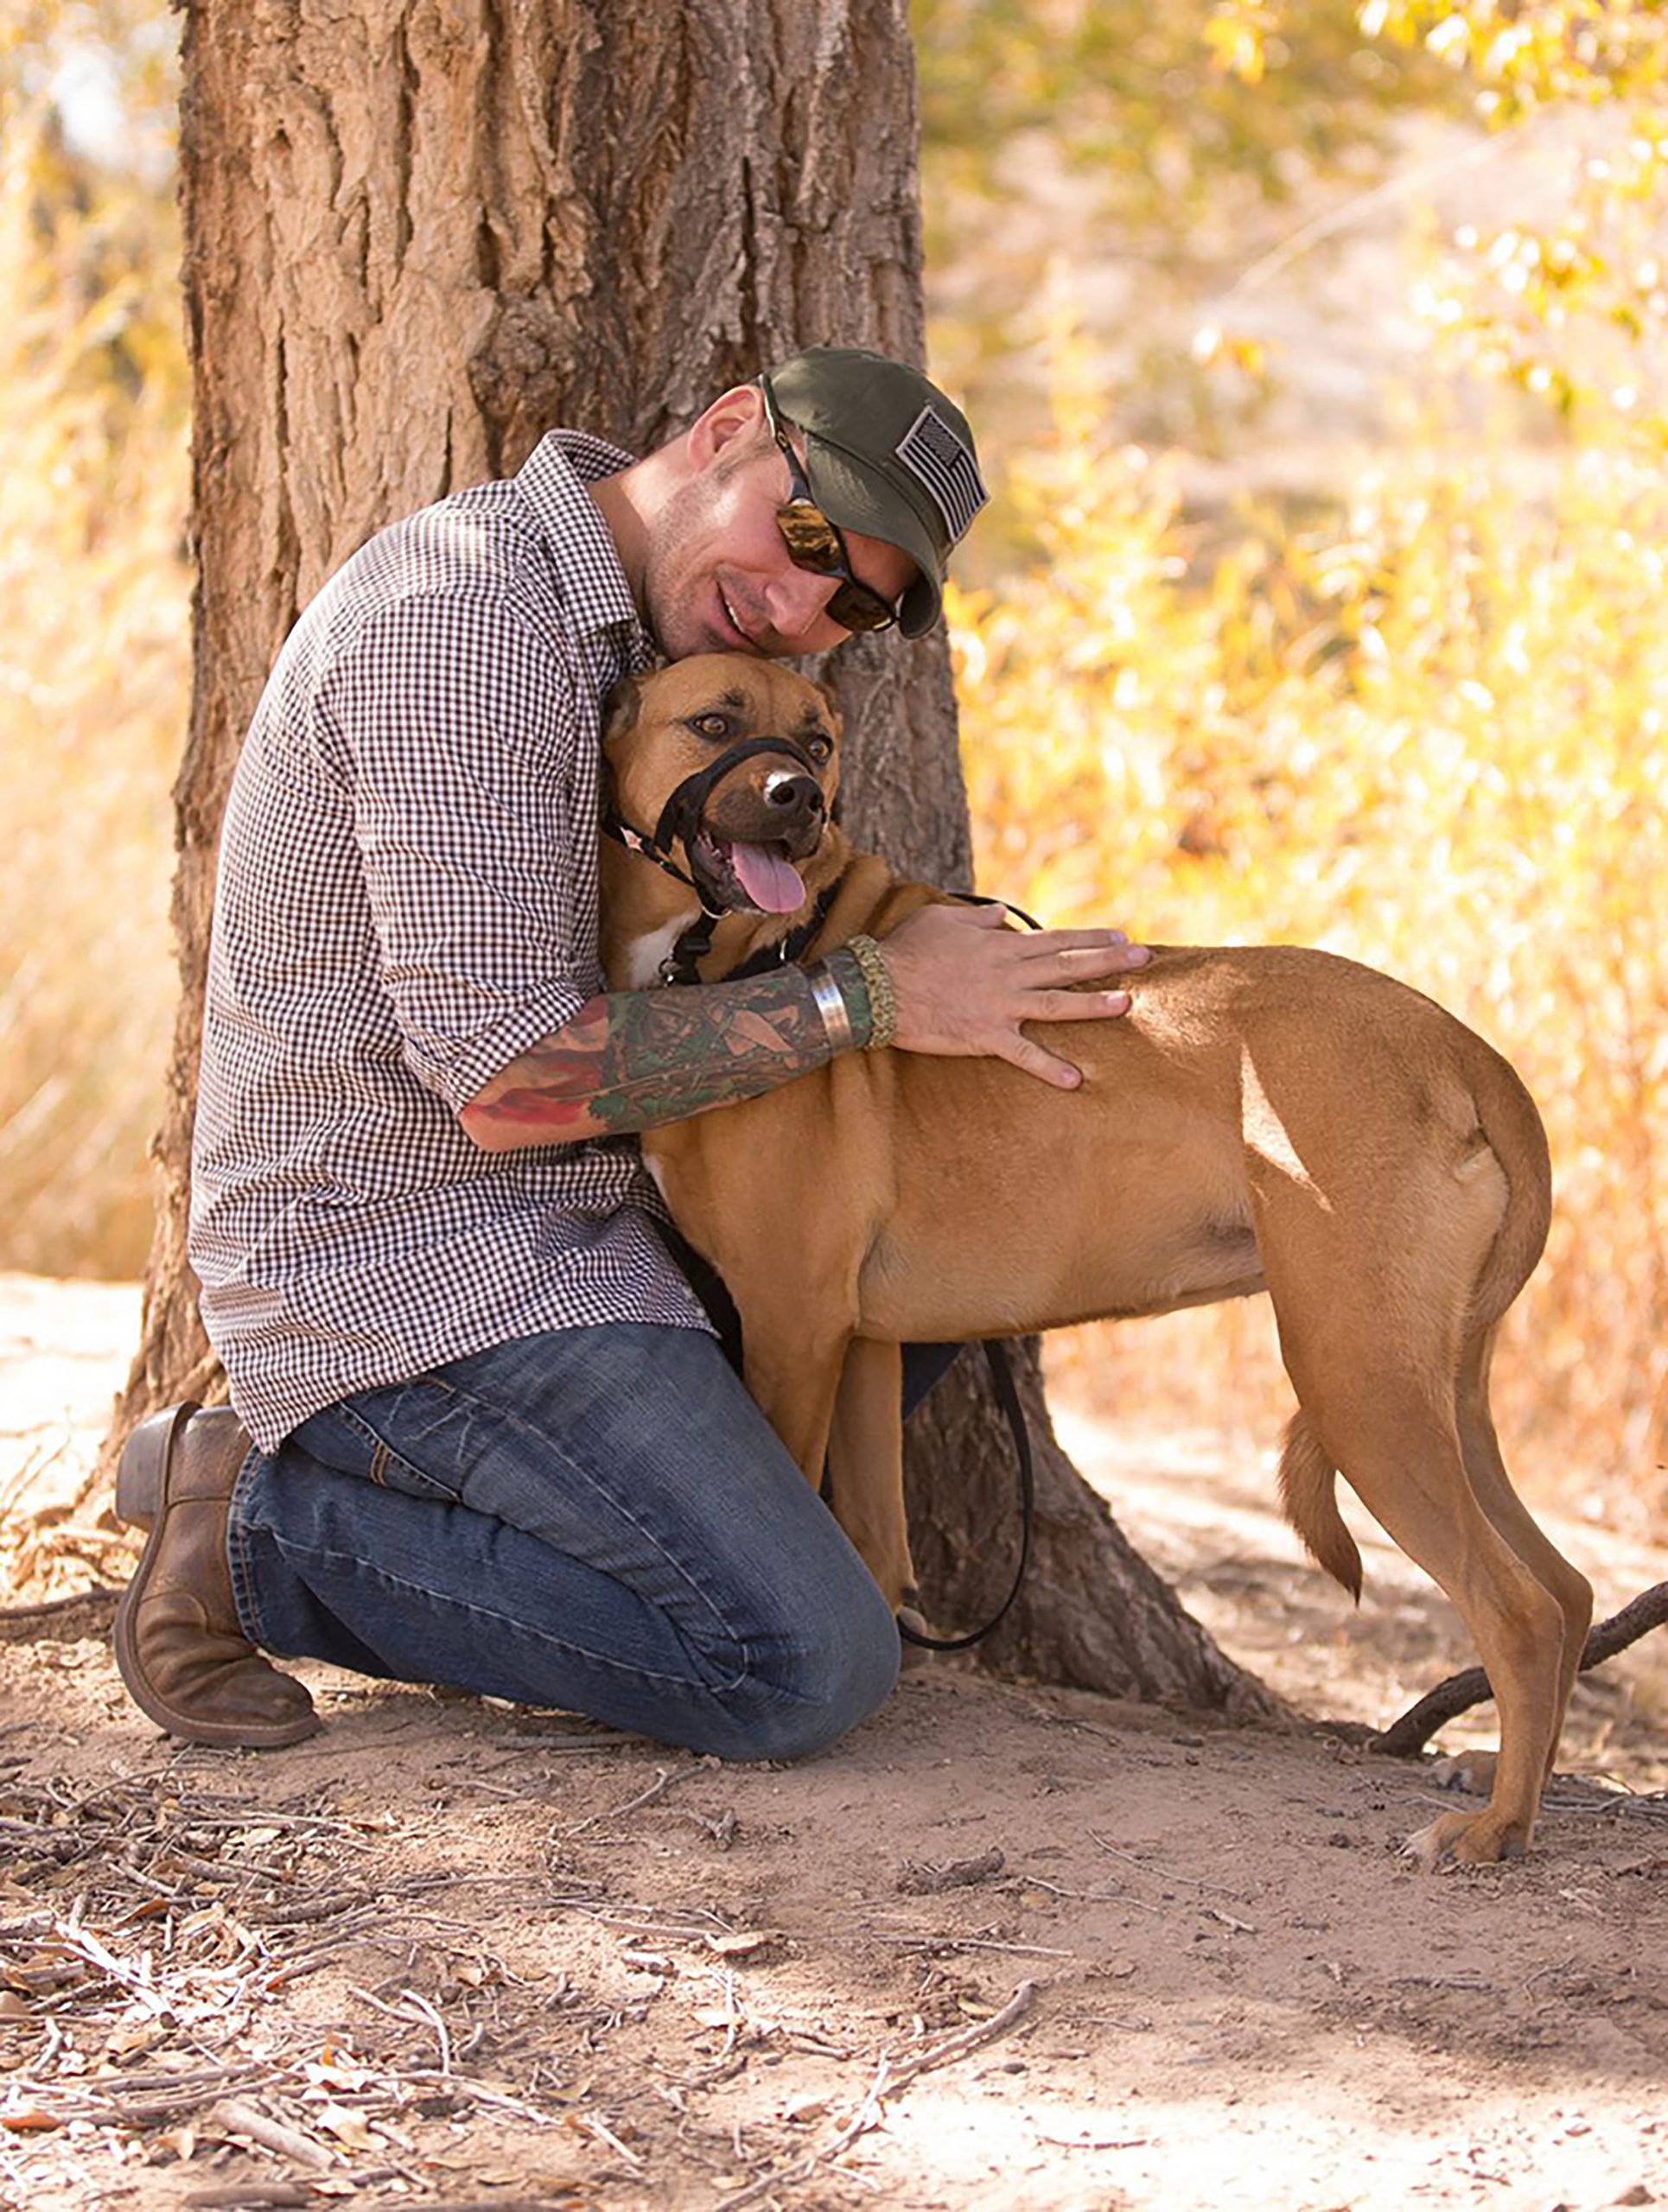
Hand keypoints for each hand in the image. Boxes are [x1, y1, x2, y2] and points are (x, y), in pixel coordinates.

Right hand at [879, 902, 1149, 1088]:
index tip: (1120, 936)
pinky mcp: (985, 1036)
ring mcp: (999, 1006)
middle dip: (1108, 961)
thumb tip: (1004, 916)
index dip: (1090, 938)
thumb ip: (979, 919)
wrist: (878, 987)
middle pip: (1067, 966)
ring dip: (1093, 1005)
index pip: (1056, 940)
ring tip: (1126, 1004)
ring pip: (1056, 1004)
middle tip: (1144, 958)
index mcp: (1000, 946)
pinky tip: (1076, 1080)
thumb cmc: (906, 950)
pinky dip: (1049, 1068)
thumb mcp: (942, 919)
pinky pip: (1023, 1054)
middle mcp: (1008, 973)